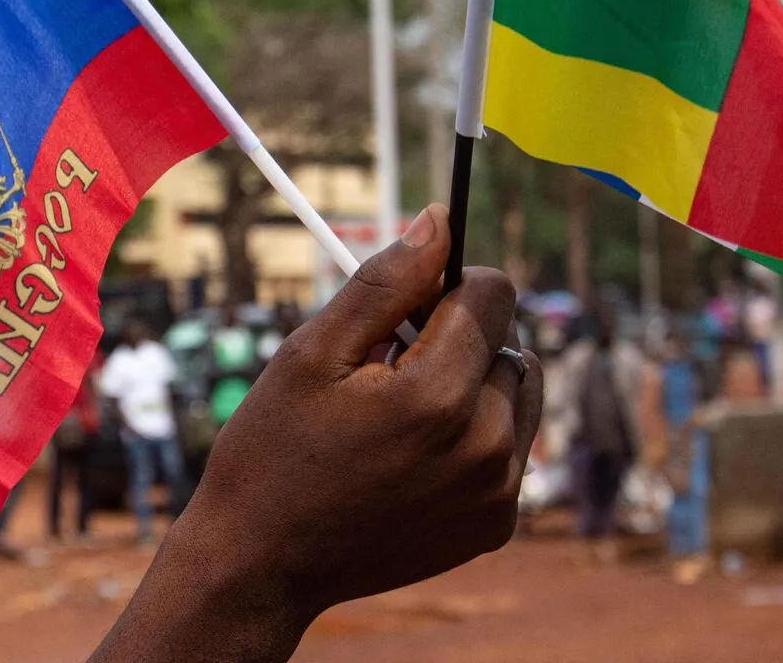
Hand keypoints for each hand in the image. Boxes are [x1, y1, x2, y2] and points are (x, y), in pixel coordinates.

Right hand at [93, 203, 541, 660]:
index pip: (493, 293)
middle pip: (509, 342)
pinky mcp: (497, 524)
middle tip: (386, 367)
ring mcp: (497, 492)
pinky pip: (511, 448)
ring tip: (402, 410)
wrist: (263, 562)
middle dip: (458, 337)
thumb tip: (439, 220)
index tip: (402, 306)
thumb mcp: (311, 353)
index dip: (447, 284)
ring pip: (519, 393)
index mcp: (437, 395)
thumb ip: (384, 282)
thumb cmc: (273, 450)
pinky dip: (474, 436)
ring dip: (475, 384)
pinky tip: (412, 455)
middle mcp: (486, 446)